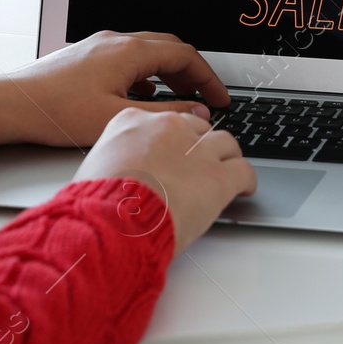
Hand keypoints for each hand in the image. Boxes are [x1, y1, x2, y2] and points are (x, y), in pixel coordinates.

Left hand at [0, 31, 229, 147]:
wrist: (12, 104)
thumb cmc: (55, 111)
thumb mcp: (119, 117)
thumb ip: (165, 114)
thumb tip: (196, 111)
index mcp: (128, 52)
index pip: (184, 55)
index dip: (208, 77)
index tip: (220, 97)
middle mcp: (115, 42)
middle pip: (169, 48)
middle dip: (193, 71)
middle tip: (207, 96)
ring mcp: (99, 47)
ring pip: (148, 51)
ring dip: (169, 72)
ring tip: (181, 97)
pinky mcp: (86, 57)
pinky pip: (128, 58)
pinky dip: (146, 73)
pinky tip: (144, 95)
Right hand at [74, 108, 256, 251]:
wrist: (111, 221)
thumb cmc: (97, 204)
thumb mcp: (95, 168)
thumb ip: (117, 160)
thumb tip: (122, 173)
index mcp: (134, 122)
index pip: (164, 121)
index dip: (172, 139)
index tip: (174, 151)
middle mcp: (168, 128)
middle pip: (197, 129)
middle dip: (200, 146)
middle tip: (201, 164)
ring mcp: (196, 151)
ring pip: (225, 143)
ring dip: (227, 158)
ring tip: (227, 171)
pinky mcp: (218, 177)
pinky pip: (244, 171)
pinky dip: (247, 180)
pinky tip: (244, 189)